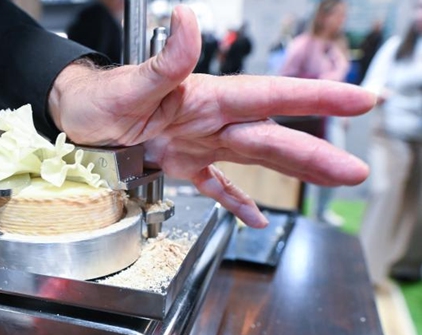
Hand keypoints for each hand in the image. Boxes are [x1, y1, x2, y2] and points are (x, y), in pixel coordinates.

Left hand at [48, 5, 374, 227]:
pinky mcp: (181, 164)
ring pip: (255, 159)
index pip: (270, 96)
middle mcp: (211, 121)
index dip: (315, 98)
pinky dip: (236, 201)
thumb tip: (185, 18)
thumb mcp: (129, 84)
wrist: (75, 120)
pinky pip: (216, 184)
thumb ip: (165, 60)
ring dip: (294, 173)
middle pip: (272, 137)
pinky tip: (256, 218)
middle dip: (315, 153)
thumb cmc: (98, 98)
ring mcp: (199, 144)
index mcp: (206, 98)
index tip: (356, 100)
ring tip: (333, 183)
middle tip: (354, 171)